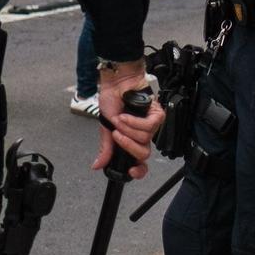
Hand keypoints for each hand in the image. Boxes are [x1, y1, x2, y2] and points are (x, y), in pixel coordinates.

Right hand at [94, 63, 160, 179]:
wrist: (116, 83)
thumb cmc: (113, 101)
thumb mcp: (105, 127)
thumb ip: (105, 147)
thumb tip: (97, 165)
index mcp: (131, 141)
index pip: (140, 162)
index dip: (139, 171)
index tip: (130, 171)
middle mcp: (143, 136)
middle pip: (143, 153)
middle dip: (128, 145)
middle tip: (117, 135)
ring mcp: (152, 126)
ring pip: (144, 139)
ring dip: (128, 128)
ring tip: (120, 118)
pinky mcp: (157, 115)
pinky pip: (148, 126)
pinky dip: (134, 121)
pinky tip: (126, 114)